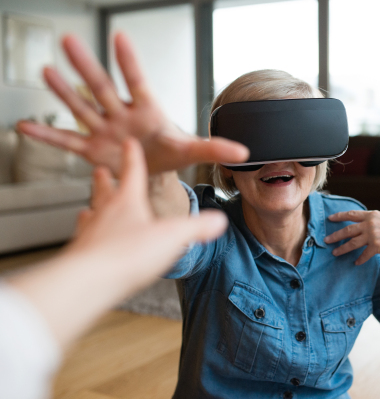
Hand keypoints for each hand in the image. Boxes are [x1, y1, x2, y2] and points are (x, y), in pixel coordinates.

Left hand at [7, 138, 229, 347]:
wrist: (88, 281)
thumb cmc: (128, 254)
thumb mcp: (172, 237)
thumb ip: (197, 227)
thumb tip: (218, 220)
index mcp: (127, 202)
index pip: (132, 173)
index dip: (132, 157)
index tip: (129, 144)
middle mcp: (104, 214)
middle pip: (104, 191)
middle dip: (104, 180)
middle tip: (100, 171)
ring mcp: (89, 234)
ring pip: (89, 215)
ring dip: (91, 210)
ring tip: (87, 209)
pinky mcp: (80, 257)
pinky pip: (83, 241)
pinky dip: (87, 238)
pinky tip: (90, 245)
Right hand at [16, 33, 247, 175]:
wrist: (154, 170)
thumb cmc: (171, 151)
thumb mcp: (193, 150)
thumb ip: (215, 148)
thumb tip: (244, 151)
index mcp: (147, 110)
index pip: (137, 81)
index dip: (129, 61)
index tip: (121, 37)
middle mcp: (121, 115)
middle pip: (103, 88)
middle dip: (88, 67)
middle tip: (70, 41)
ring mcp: (105, 130)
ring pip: (82, 108)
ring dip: (64, 91)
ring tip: (46, 70)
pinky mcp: (92, 150)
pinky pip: (67, 142)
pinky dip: (47, 136)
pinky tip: (25, 126)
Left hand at [324, 210, 379, 296]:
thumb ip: (370, 219)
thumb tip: (357, 222)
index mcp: (371, 215)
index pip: (351, 214)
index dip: (339, 216)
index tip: (329, 218)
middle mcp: (370, 224)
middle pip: (348, 230)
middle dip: (335, 236)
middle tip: (326, 240)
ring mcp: (373, 235)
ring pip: (352, 243)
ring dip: (342, 249)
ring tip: (335, 253)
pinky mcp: (376, 246)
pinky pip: (364, 255)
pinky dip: (360, 259)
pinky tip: (356, 262)